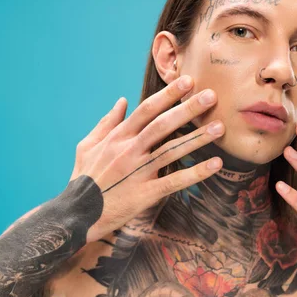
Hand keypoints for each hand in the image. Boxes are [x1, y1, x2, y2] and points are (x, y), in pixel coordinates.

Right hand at [70, 75, 224, 243]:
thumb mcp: (87, 145)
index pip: (146, 110)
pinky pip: (174, 181)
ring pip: (171, 151)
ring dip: (197, 138)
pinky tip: (215, 164)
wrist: (76, 214)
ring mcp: (137, 173)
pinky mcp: (145, 194)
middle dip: (187, 109)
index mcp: (116, 138)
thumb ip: (106, 122)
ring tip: (219, 127)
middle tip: (211, 96)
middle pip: (162, 125)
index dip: (168, 95)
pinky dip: (196, 173)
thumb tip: (123, 100)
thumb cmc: (83, 178)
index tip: (187, 81)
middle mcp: (128, 151)